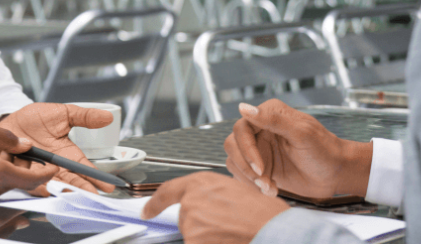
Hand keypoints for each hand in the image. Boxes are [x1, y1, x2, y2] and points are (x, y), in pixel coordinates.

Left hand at [0, 103, 115, 193]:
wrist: (9, 118)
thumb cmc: (37, 118)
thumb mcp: (63, 114)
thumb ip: (84, 117)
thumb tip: (108, 116)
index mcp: (65, 155)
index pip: (82, 168)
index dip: (94, 177)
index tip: (107, 186)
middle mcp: (51, 167)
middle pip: (68, 181)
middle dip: (80, 190)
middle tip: (91, 197)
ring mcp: (34, 171)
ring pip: (47, 183)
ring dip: (58, 189)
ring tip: (67, 192)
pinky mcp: (15, 172)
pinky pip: (24, 180)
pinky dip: (33, 185)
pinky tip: (42, 188)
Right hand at [0, 120, 56, 199]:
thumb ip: (6, 137)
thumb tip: (25, 145)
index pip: (33, 181)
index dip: (48, 175)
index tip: (55, 167)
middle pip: (21, 186)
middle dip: (30, 173)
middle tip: (31, 156)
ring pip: (7, 189)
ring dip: (12, 175)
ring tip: (6, 156)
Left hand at [142, 172, 288, 243]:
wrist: (272, 229)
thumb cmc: (263, 213)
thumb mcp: (234, 191)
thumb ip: (212, 197)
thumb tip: (204, 208)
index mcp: (202, 182)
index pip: (167, 191)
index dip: (154, 204)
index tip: (147, 211)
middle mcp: (191, 200)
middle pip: (185, 220)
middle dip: (200, 226)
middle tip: (225, 227)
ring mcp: (191, 223)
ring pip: (192, 236)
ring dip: (207, 239)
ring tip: (231, 234)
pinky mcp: (192, 242)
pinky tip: (227, 241)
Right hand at [224, 100, 372, 197]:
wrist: (336, 174)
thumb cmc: (324, 150)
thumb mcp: (301, 133)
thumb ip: (273, 119)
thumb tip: (243, 106)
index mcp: (270, 114)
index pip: (241, 127)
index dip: (246, 148)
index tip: (260, 167)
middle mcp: (261, 129)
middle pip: (233, 144)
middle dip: (246, 166)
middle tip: (264, 179)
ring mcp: (260, 149)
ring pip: (234, 160)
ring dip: (249, 178)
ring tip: (269, 187)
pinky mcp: (261, 167)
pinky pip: (242, 175)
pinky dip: (252, 186)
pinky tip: (271, 189)